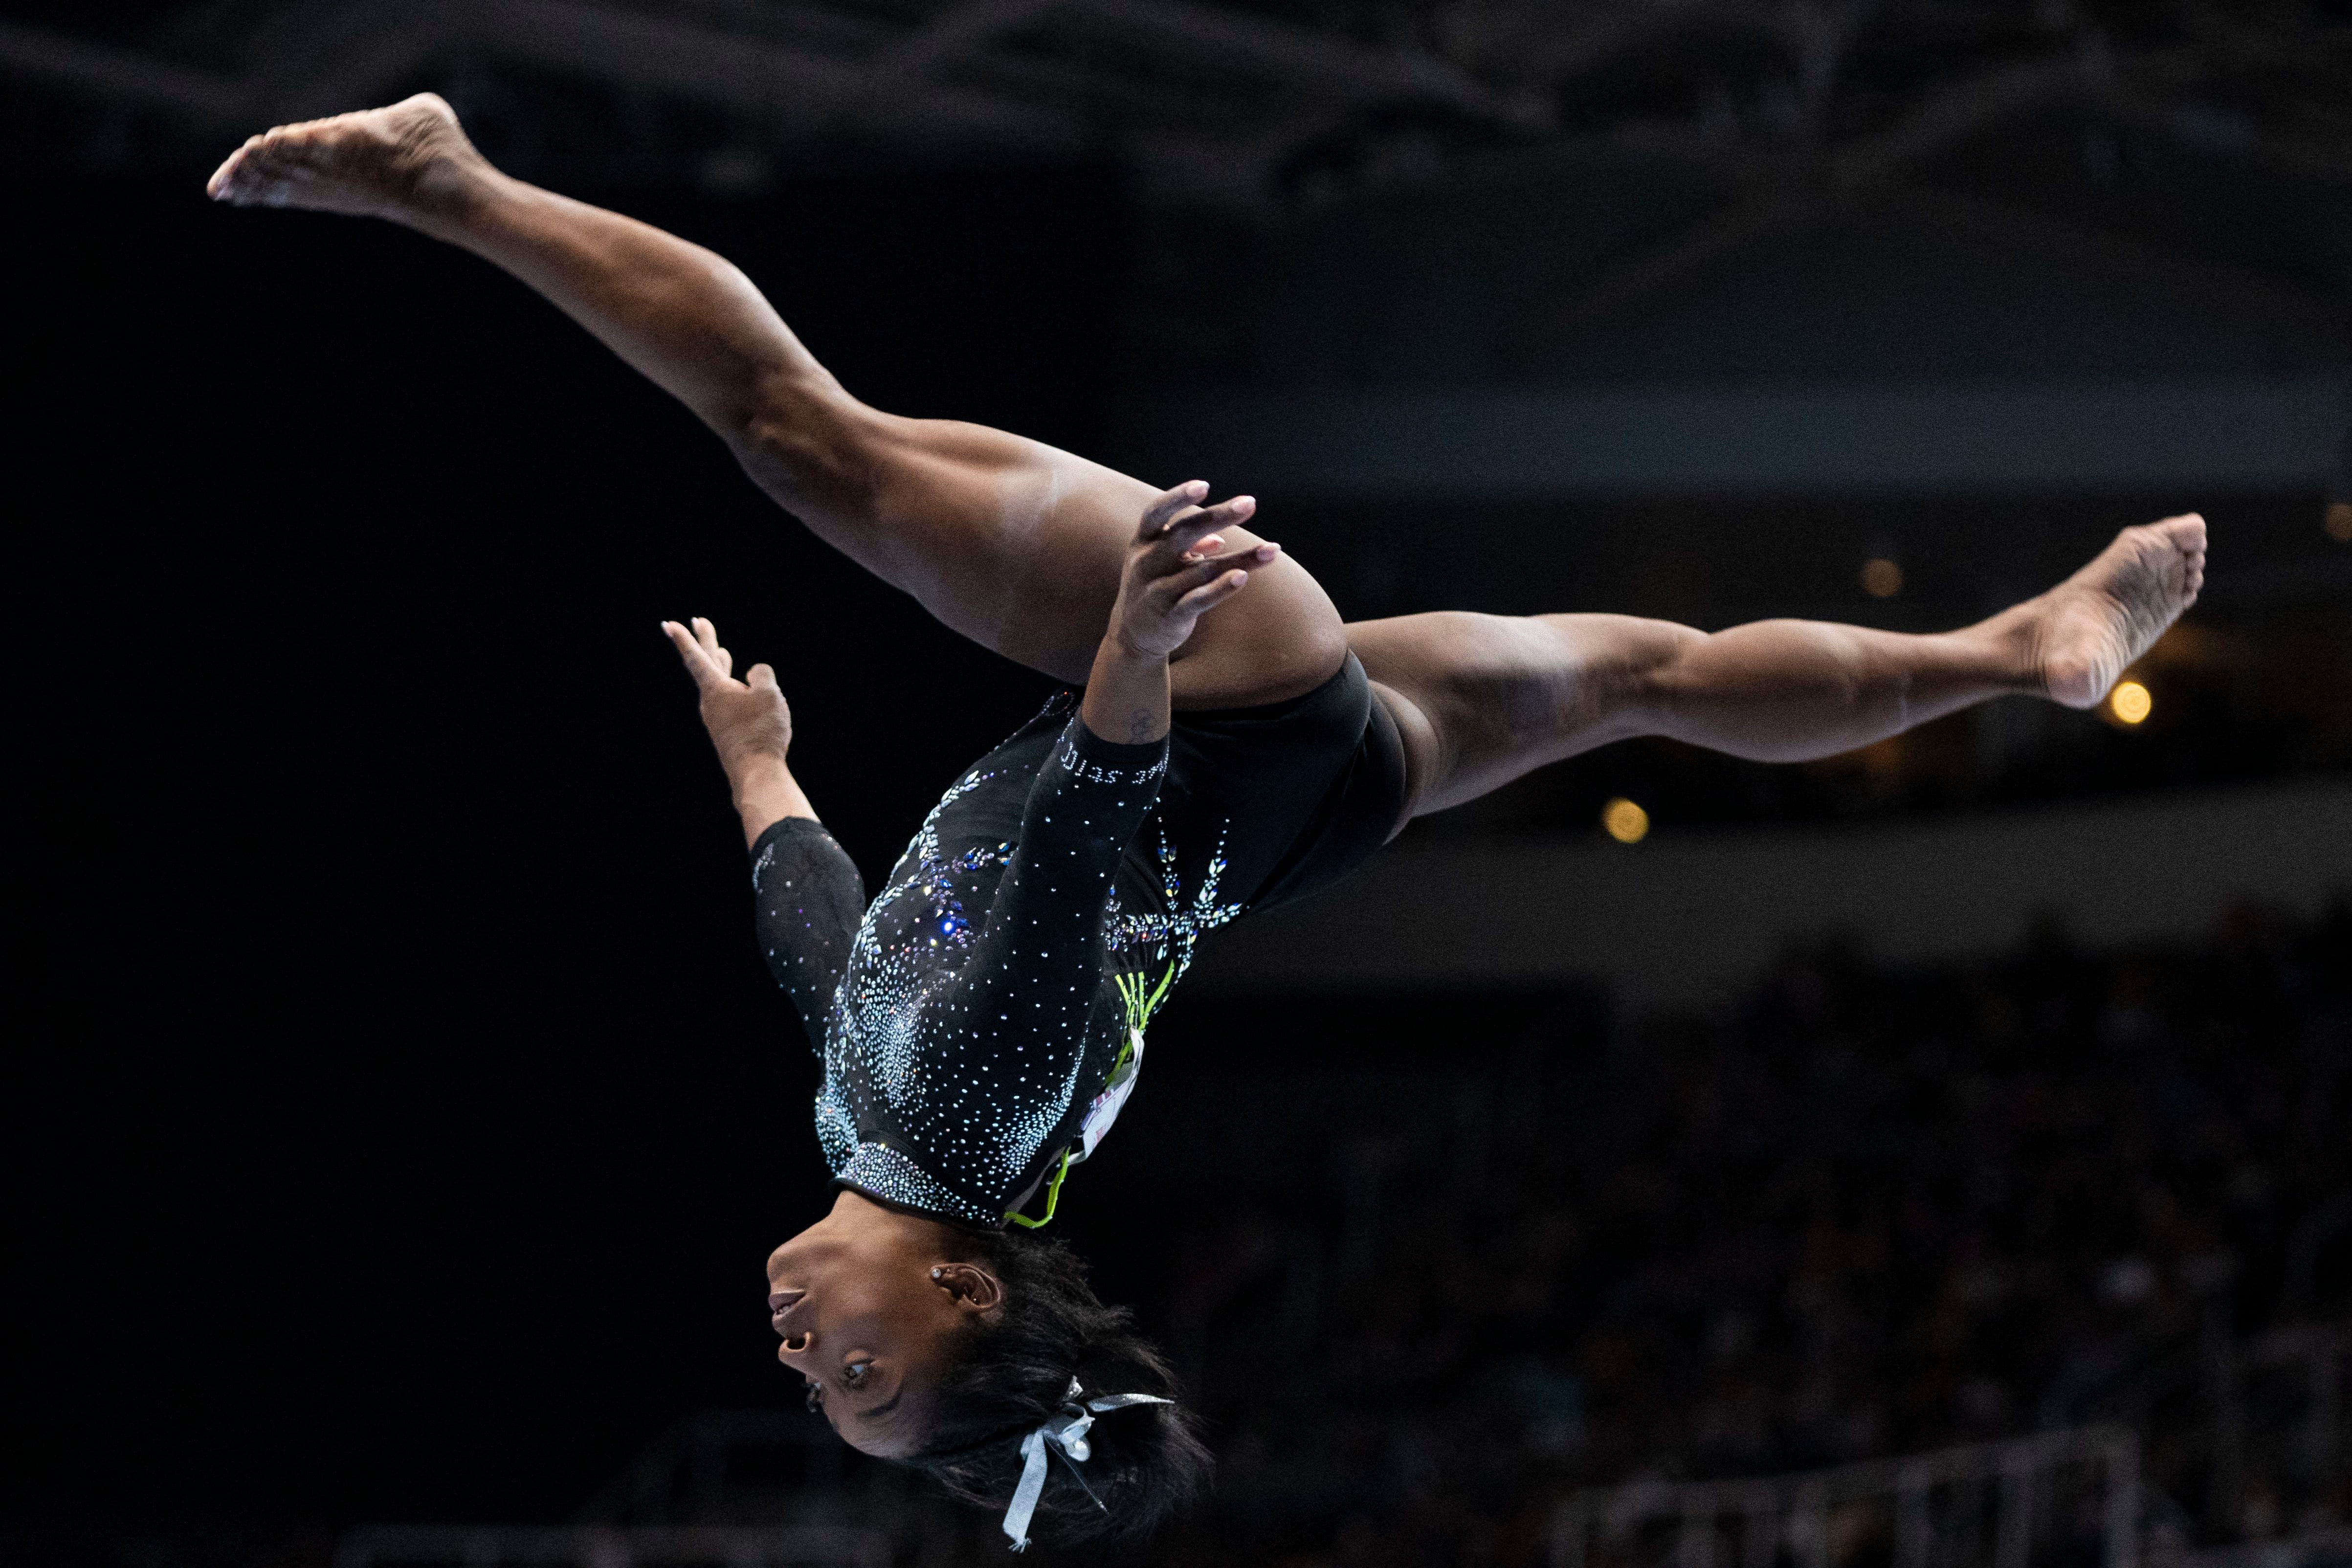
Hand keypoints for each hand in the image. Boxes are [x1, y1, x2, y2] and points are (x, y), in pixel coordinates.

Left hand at [662, 616, 792, 781]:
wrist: (756, 773)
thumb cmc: (761, 731)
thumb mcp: (769, 694)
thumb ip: (761, 675)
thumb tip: (754, 677)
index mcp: (715, 689)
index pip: (697, 657)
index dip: (684, 638)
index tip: (669, 624)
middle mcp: (710, 702)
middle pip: (707, 665)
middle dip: (706, 641)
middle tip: (698, 621)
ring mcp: (717, 719)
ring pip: (721, 685)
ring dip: (722, 667)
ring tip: (724, 654)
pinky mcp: (727, 733)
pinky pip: (733, 704)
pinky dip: (737, 691)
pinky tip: (748, 697)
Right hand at [1108, 481, 1278, 661]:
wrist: (1132, 636)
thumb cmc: (1155, 587)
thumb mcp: (1163, 562)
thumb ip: (1188, 549)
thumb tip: (1219, 540)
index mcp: (1142, 542)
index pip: (1156, 512)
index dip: (1178, 497)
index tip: (1204, 486)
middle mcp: (1146, 563)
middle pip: (1183, 534)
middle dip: (1218, 516)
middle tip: (1250, 503)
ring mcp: (1156, 590)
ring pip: (1203, 569)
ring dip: (1241, 559)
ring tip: (1272, 550)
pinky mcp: (1170, 616)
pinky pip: (1199, 599)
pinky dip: (1221, 588)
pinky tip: (1243, 577)